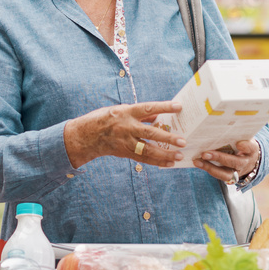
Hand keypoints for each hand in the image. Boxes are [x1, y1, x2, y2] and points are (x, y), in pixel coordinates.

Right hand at [64, 101, 186, 168]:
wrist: (86, 136)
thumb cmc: (105, 118)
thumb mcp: (121, 110)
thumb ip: (140, 113)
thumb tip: (158, 114)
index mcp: (126, 112)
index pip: (148, 108)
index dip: (164, 107)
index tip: (179, 106)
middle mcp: (126, 127)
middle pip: (150, 132)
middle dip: (167, 138)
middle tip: (183, 141)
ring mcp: (125, 141)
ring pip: (148, 149)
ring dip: (165, 154)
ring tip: (179, 156)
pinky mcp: (124, 152)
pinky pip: (143, 158)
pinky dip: (156, 161)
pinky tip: (168, 163)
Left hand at [193, 139, 259, 183]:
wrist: (248, 160)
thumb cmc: (243, 143)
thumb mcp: (244, 137)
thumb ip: (237, 133)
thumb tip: (223, 122)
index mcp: (251, 150)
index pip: (251, 147)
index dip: (246, 146)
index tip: (239, 144)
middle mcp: (245, 162)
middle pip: (235, 162)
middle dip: (219, 158)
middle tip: (205, 153)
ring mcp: (237, 172)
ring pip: (225, 173)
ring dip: (210, 167)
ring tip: (197, 161)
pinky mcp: (229, 177)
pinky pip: (218, 175)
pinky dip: (207, 168)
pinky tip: (198, 162)